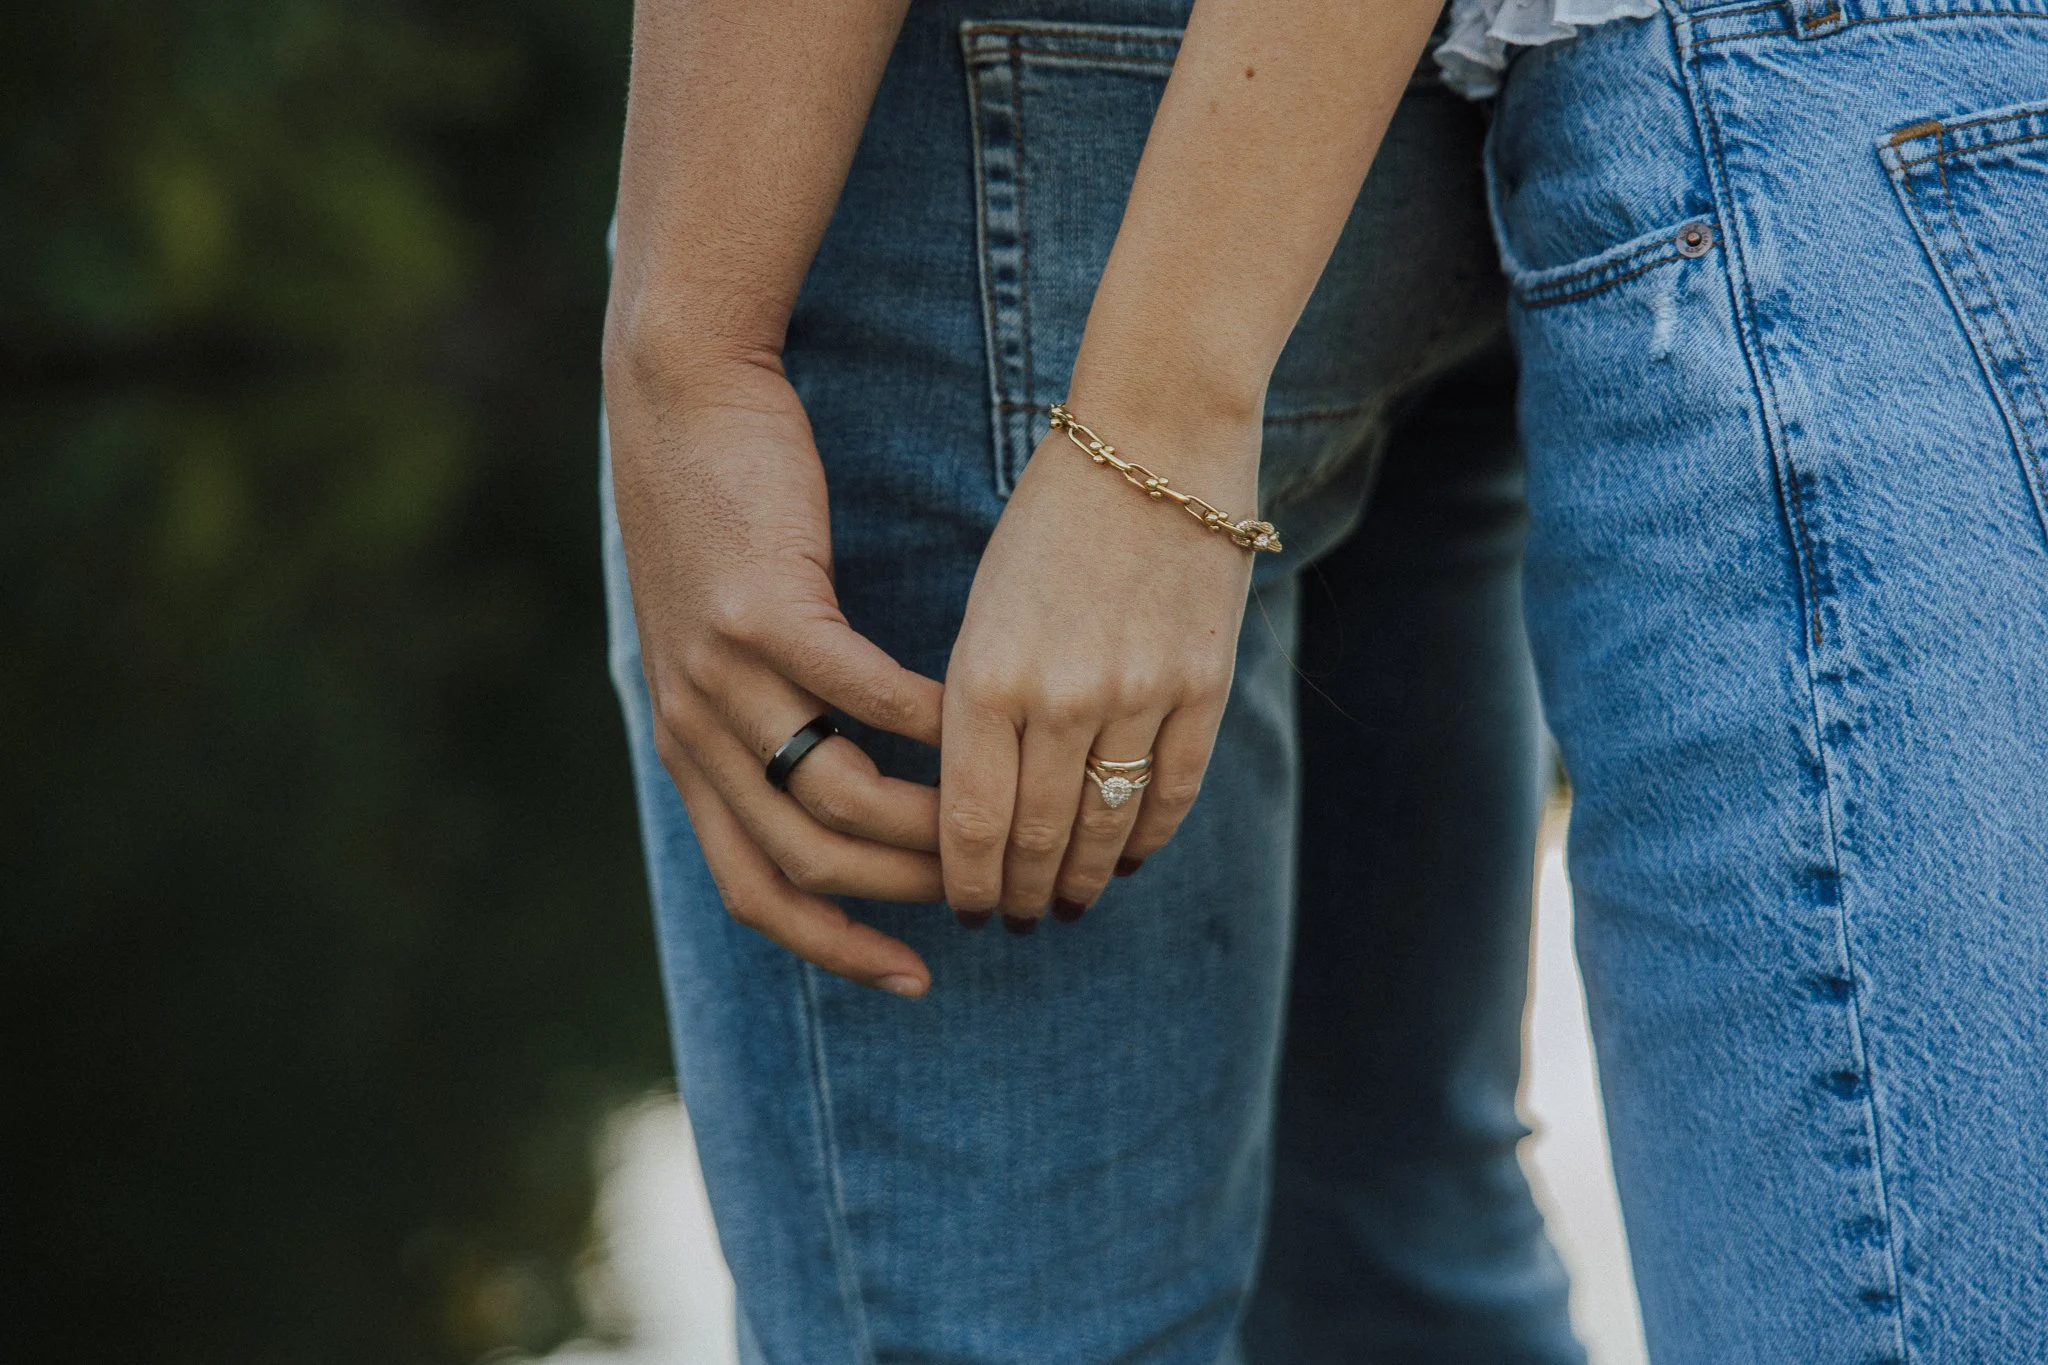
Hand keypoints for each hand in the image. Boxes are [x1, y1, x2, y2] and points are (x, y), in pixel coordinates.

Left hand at [606, 358, 944, 994]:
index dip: (832, 949)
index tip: (914, 975)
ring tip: (1004, 820)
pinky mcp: (763, 611)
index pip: (754, 894)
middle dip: (904, 896)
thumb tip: (845, 782)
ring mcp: (722, 675)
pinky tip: (984, 720)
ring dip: (932, 820)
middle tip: (989, 892)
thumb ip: (770, 718)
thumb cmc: (723, 516)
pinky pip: (862, 696)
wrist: (679, 399)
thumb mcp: (726, 641)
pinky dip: (932, 724)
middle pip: (806, 862)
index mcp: (688, 749)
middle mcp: (695, 728)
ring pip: (840, 795)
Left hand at [939, 400, 1257, 926]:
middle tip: (1016, 919)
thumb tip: (981, 800)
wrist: (1156, 439)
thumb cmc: (1050, 519)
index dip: (967, 882)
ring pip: (1106, 829)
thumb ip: (978, 703)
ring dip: (1084, 881)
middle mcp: (1059, 698)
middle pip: (1038, 840)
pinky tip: (1129, 860)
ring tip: (1069, 905)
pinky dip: (1148, 838)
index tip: (965, 909)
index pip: (971, 821)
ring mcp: (1139, 695)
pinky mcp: (1203, 685)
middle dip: (1021, 894)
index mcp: (985, 675)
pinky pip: (1173, 791)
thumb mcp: (985, 607)